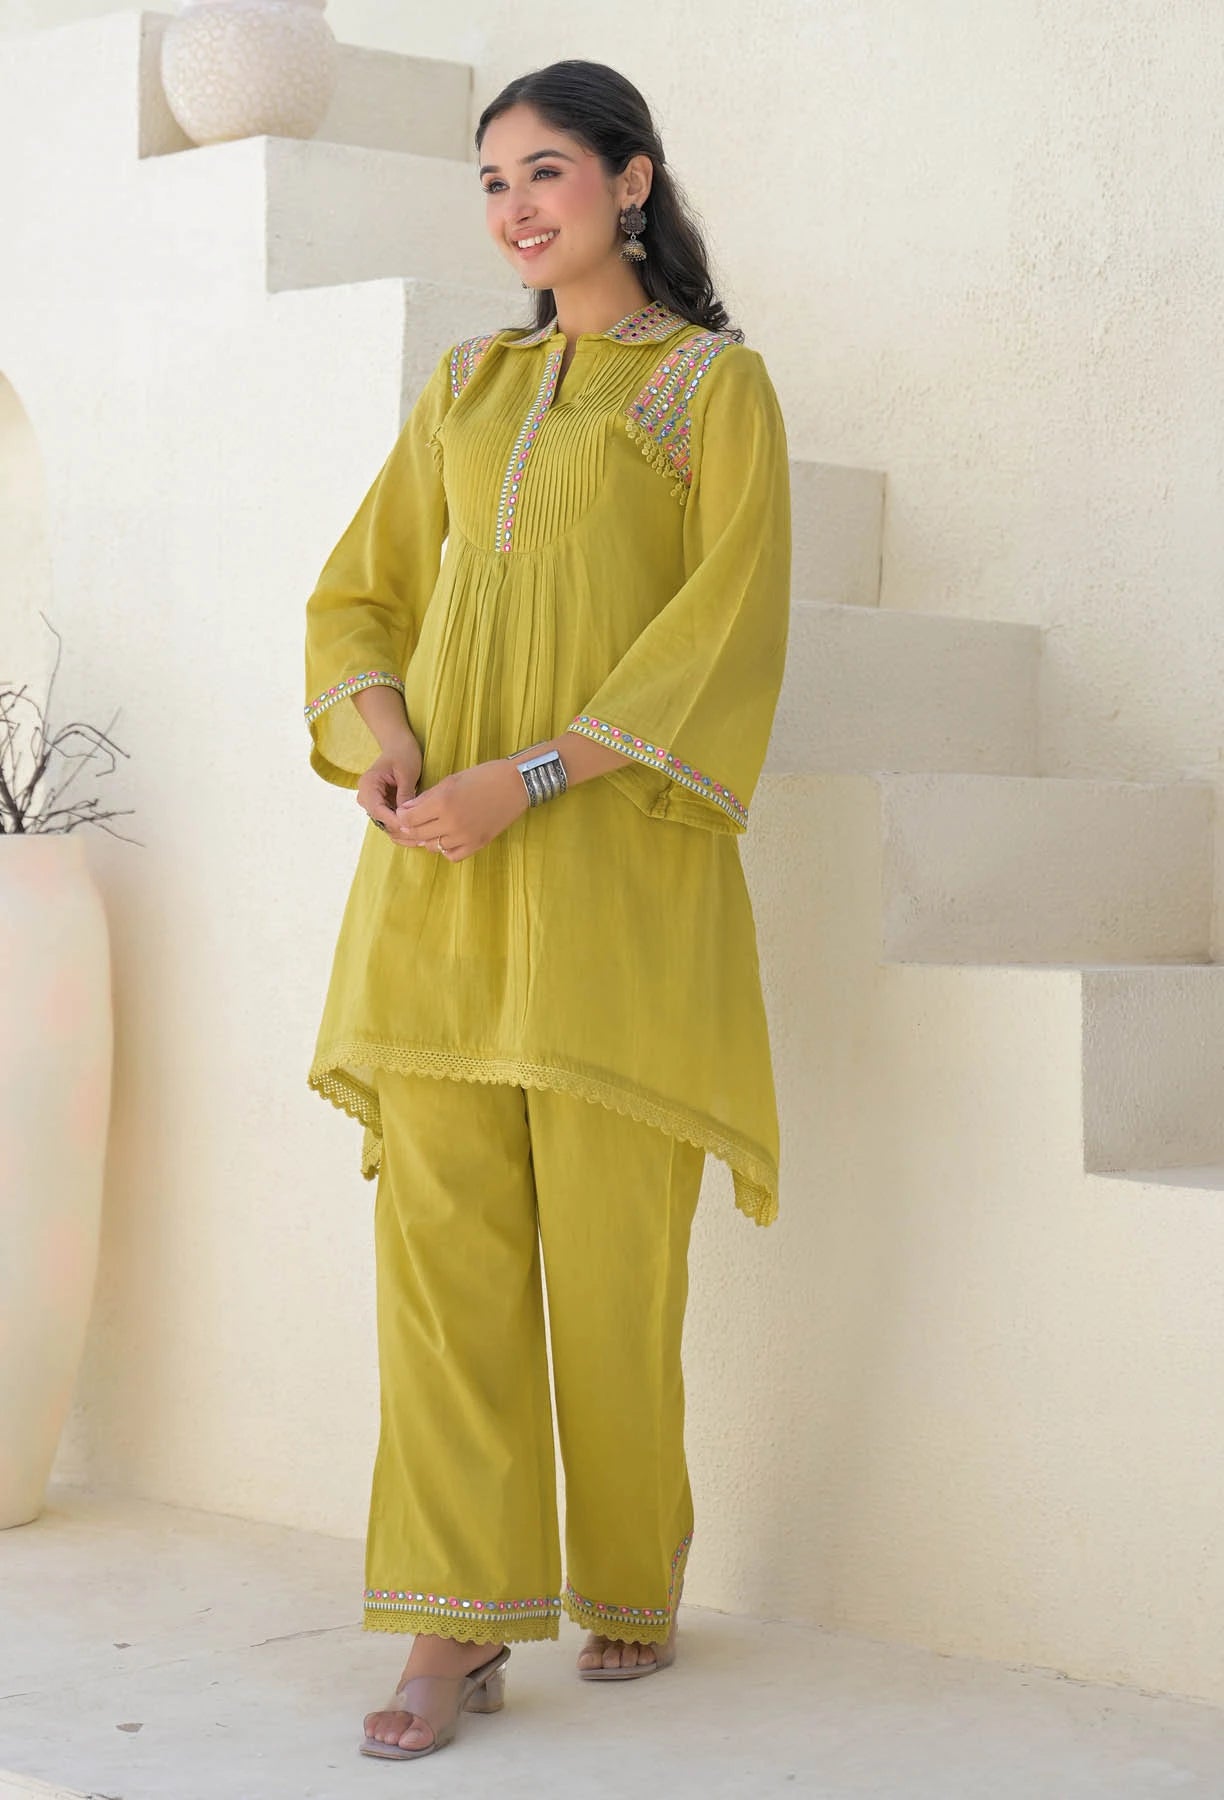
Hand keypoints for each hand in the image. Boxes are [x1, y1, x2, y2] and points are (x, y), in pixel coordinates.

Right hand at [356, 736, 422, 828]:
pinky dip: (402, 823)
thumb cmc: (403, 754)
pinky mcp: (381, 804)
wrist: (398, 745)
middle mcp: (365, 795)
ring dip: (401, 828)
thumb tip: (406, 817)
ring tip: (421, 835)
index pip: (377, 809)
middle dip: (398, 828)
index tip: (410, 827)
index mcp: (368, 784)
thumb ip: (404, 795)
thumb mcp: (407, 773)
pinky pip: (389, 818)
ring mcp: (372, 801)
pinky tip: (418, 829)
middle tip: (419, 836)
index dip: (393, 820)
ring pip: (385, 822)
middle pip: (379, 819)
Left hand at [391, 759, 530, 860]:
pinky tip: (448, 838)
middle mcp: (451, 822)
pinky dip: (446, 849)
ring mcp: (465, 836)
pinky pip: (452, 856)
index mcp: (442, 802)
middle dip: (410, 829)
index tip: (404, 813)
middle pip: (417, 835)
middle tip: (412, 823)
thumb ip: (426, 797)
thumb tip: (405, 810)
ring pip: (433, 847)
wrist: (516, 784)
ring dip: (428, 839)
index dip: (402, 817)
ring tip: (432, 828)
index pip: (408, 819)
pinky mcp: (477, 844)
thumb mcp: (451, 780)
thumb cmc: (483, 776)